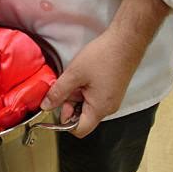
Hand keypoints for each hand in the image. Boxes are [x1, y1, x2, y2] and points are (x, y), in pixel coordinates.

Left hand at [41, 0, 168, 137]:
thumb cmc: (103, 57)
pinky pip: (93, 97)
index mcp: (99, 109)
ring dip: (76, 95)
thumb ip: (58, 92)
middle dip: (68, 104)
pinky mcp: (112, 91)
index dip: (64, 123)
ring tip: (75, 77)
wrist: (126, 41)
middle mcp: (107, 108)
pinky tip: (82, 76)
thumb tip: (46, 106)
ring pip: (86, 106)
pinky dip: (84, 90)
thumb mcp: (74, 74)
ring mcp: (111, 100)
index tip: (55, 107)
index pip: (79, 130)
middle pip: (81, 117)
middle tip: (65, 85)